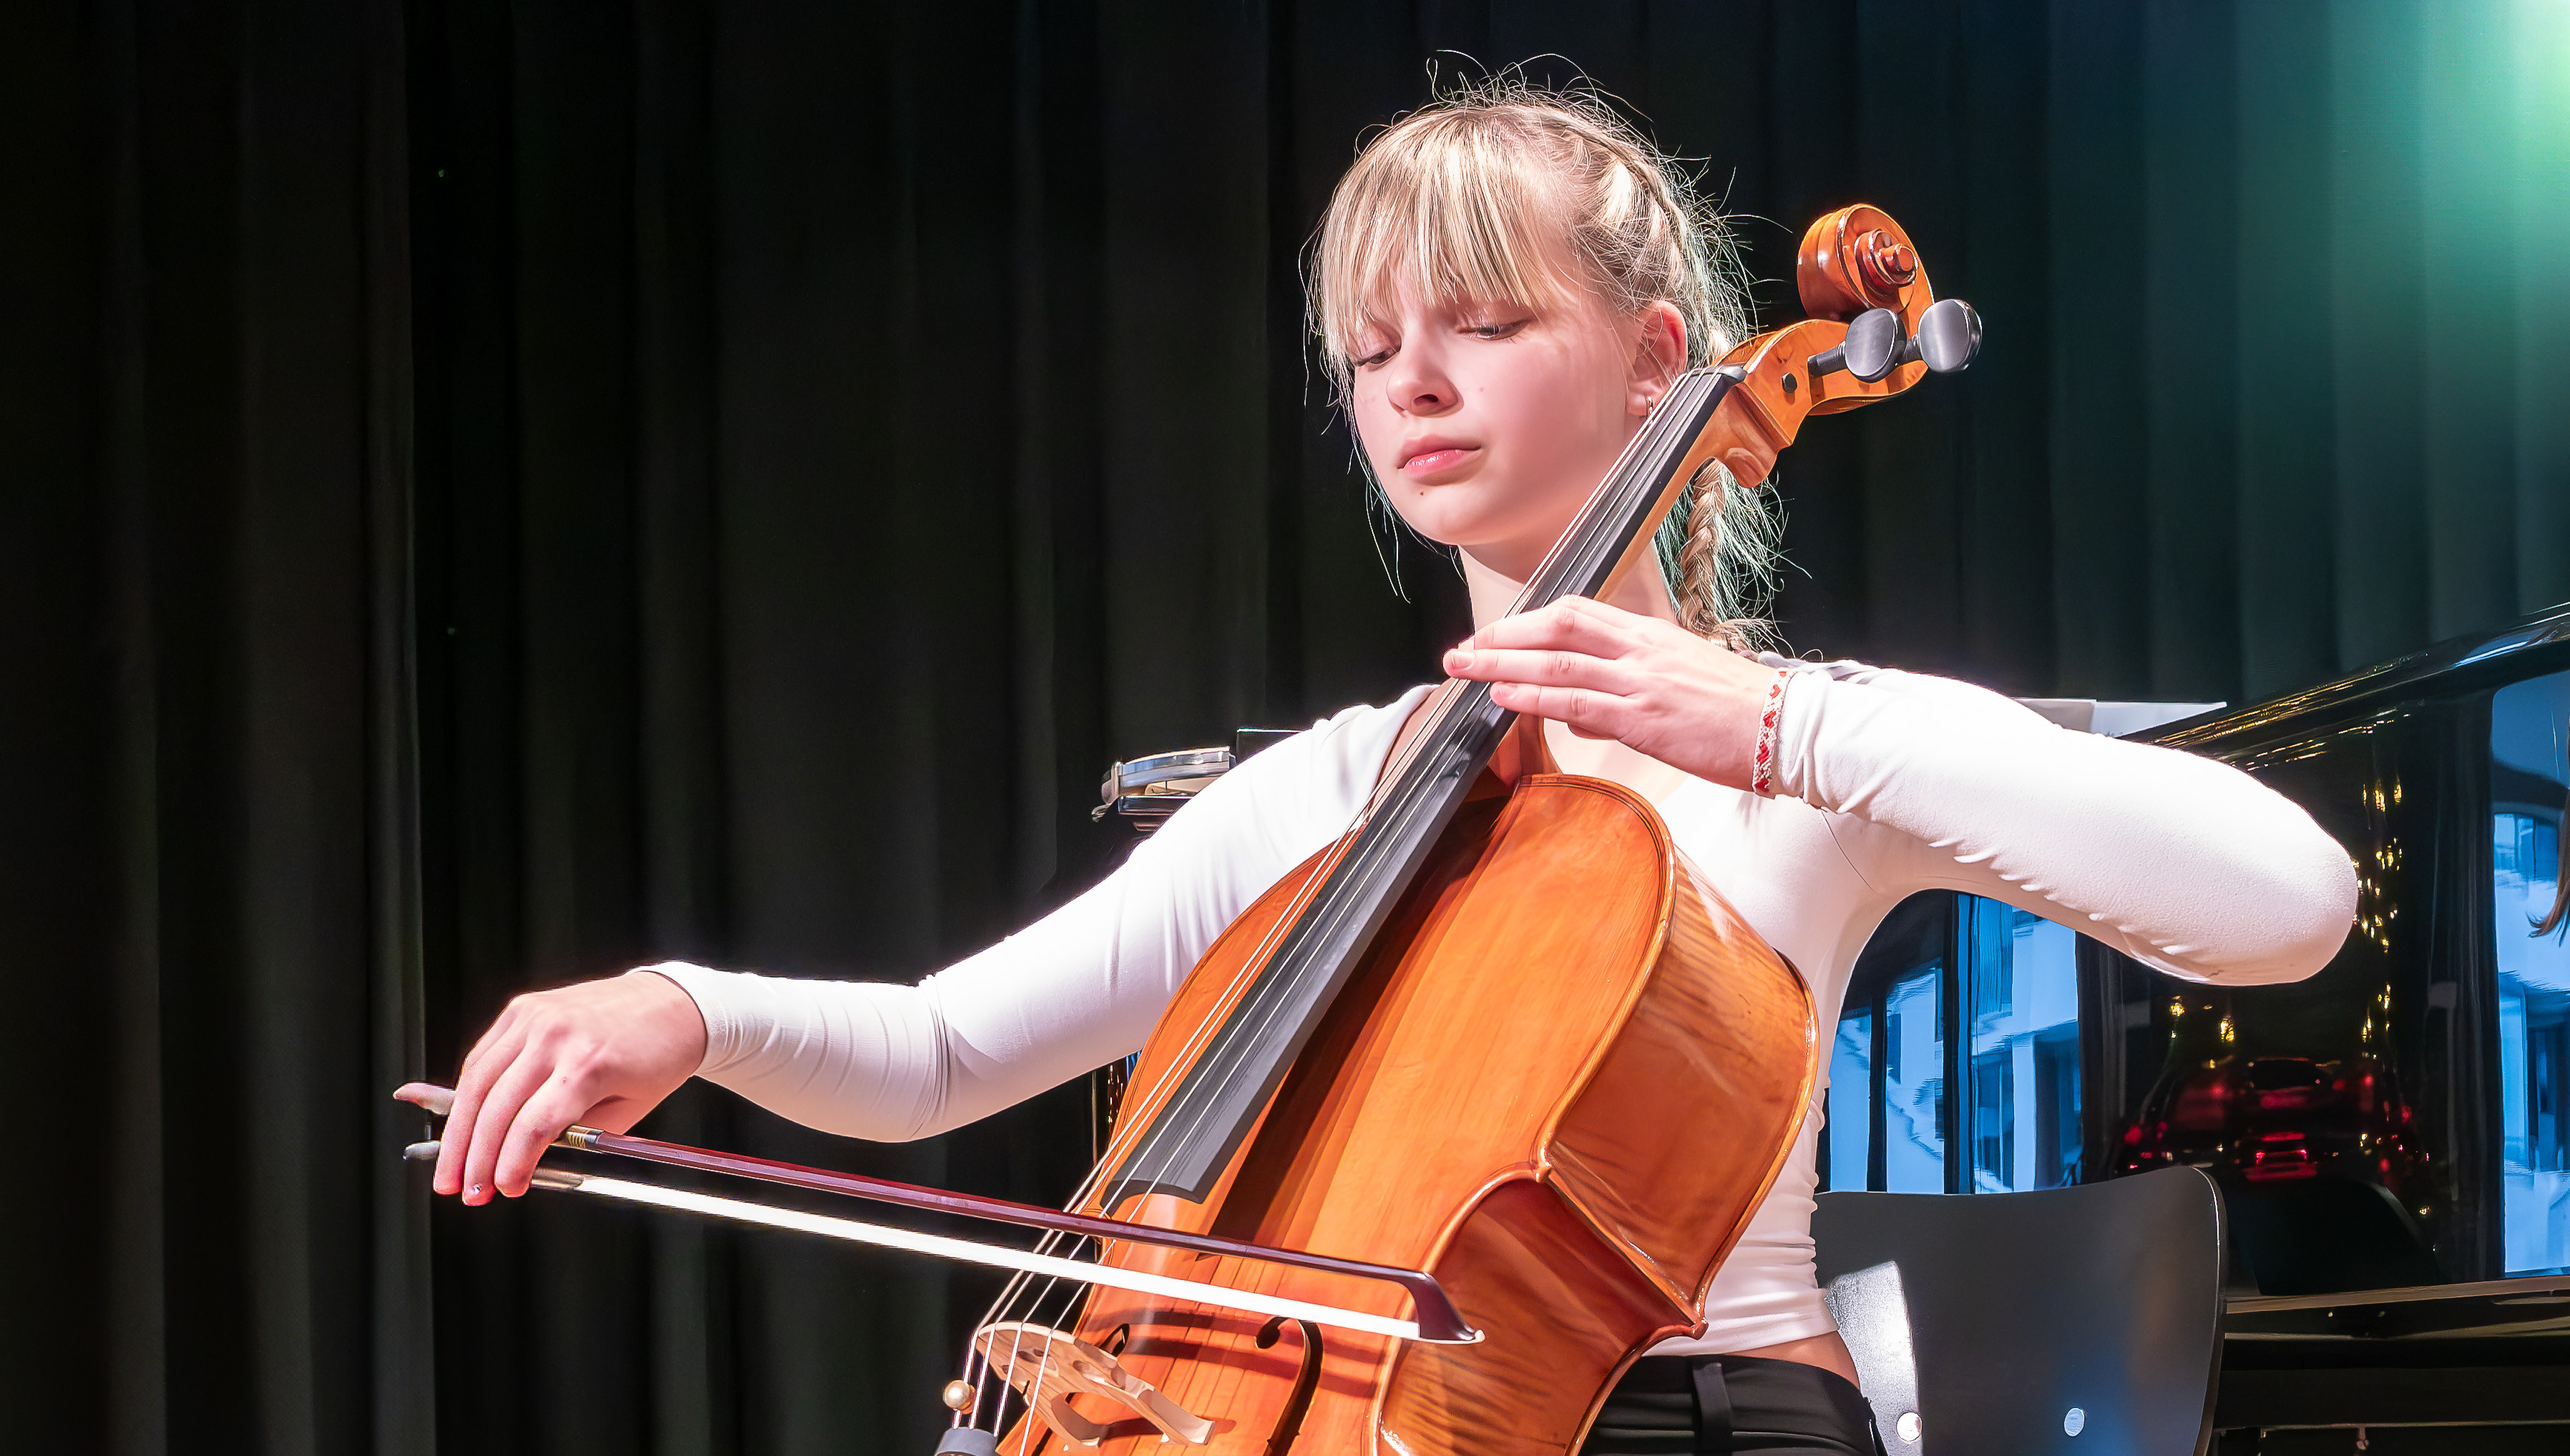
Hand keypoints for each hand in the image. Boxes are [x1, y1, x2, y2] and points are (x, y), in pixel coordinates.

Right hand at [400, 969, 707, 1204]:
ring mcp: (535, 1017)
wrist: (673, 1002)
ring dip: (458, 1131)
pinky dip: (468, 1093)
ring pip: (477, 1080)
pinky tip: (463, 1125)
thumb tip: (530, 1161)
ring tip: (451, 1169)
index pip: (534, 1124)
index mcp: (589, 1063)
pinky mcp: (523, 1008)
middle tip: (467, 1192)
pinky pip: (483, 1055)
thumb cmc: (658, 1057)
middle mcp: (556, 1035)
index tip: (507, 1188)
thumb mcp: (630, 1109)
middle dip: (474, 1158)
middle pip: (496, 1106)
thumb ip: (578, 1136)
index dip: (513, 1163)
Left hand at [1441, 596, 1781, 790]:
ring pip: (1558, 661)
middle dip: (1503, 635)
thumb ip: (1628, 689)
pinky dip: (1535, 696)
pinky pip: (1578, 701)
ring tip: (1464, 669)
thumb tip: (1579, 713)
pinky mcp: (1644, 718)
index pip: (1577, 612)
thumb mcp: (1681, 681)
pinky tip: (1505, 697)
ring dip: (1503, 664)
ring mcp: (1640, 682)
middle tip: (1462, 649)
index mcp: (1650, 635)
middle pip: (1557, 625)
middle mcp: (1640, 649)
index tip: (1494, 633)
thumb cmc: (1740, 709)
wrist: (1787, 727)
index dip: (1528, 620)